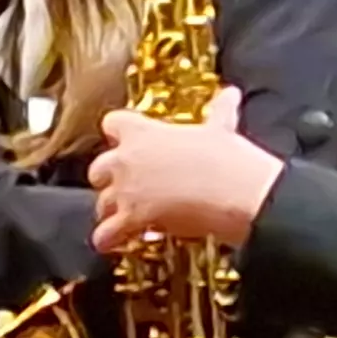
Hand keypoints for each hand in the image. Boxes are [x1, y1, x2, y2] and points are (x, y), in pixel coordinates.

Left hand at [89, 89, 279, 251]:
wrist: (238, 192)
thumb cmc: (229, 159)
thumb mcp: (222, 129)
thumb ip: (219, 110)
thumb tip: (231, 94)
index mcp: (143, 133)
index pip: (112, 123)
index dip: (118, 133)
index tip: (126, 140)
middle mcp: (126, 160)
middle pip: (98, 169)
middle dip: (110, 180)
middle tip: (129, 187)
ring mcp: (125, 190)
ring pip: (101, 203)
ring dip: (111, 211)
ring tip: (125, 217)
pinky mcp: (131, 218)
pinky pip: (105, 233)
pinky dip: (106, 239)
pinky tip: (111, 243)